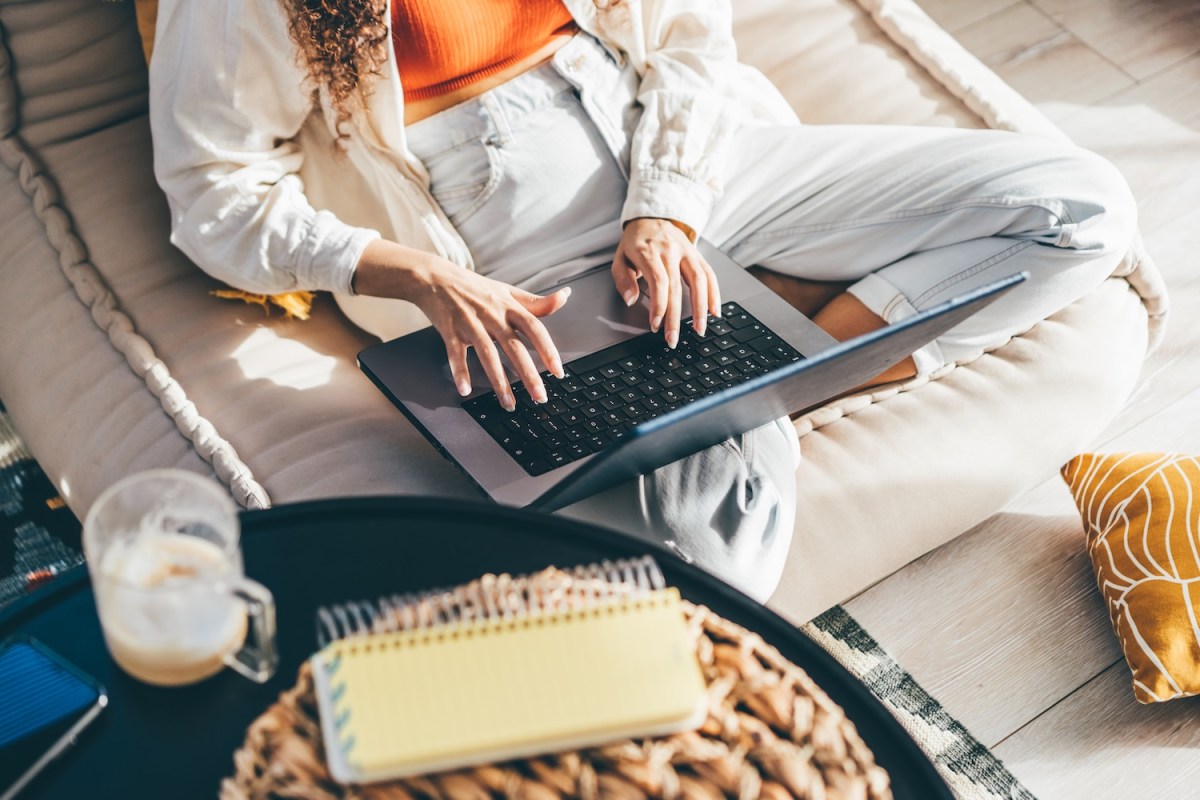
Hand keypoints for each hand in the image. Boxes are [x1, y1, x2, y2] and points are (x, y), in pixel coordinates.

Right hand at [354, 241, 567, 410]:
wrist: (435, 277)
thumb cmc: (475, 288)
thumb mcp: (507, 291)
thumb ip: (536, 302)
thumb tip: (565, 297)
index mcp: (508, 306)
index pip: (534, 327)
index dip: (548, 349)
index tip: (558, 371)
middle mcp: (492, 314)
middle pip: (514, 347)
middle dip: (528, 374)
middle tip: (540, 397)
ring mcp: (470, 322)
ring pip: (487, 354)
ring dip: (499, 382)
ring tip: (509, 404)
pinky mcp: (450, 330)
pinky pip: (456, 353)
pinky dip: (460, 372)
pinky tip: (465, 390)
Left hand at [611, 218, 721, 346]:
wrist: (652, 218)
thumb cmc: (635, 243)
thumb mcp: (619, 258)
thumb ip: (623, 280)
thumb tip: (631, 299)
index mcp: (649, 251)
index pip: (658, 281)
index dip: (659, 305)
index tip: (656, 325)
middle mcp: (670, 250)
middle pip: (677, 286)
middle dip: (676, 316)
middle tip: (673, 338)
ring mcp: (687, 251)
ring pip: (699, 279)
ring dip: (700, 307)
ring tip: (699, 329)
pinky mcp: (697, 254)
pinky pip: (709, 274)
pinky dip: (714, 293)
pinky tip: (714, 311)